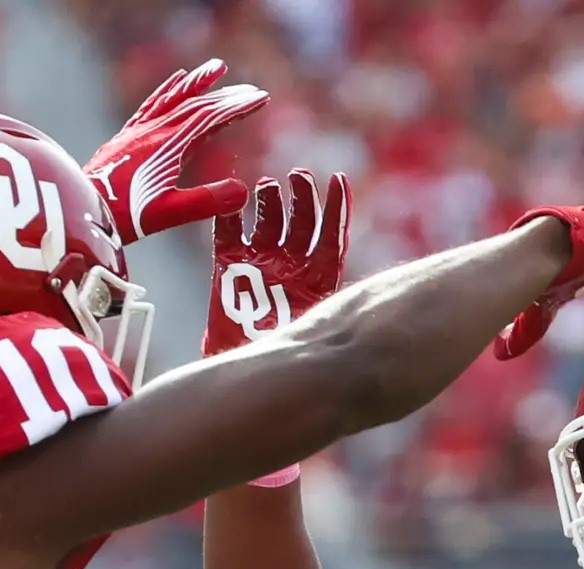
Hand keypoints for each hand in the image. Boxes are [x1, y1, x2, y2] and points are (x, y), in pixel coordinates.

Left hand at [85, 59, 268, 243]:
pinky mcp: (126, 137)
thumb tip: (244, 192)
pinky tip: (176, 81)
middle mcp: (155, 130)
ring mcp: (139, 131)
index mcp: (169, 144)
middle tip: (252, 91)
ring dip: (198, 85)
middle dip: (227, 97)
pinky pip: (152, 105)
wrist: (79, 207)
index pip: (211, 117)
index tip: (262, 98)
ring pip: (174, 100)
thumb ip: (205, 202)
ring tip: (216, 69)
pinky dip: (168, 90)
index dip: (238, 107)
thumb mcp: (167, 214)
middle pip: (196, 105)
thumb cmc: (122, 215)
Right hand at [204, 169, 349, 357]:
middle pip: (299, 223)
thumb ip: (326, 316)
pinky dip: (228, 217)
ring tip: (267, 187)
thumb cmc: (282, 361)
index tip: (338, 180)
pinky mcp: (227, 268)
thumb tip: (356, 315)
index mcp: (315, 279)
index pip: (330, 236)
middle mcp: (290, 267)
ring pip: (268, 223)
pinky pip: (228, 235)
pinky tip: (231, 202)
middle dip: (301, 198)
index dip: (335, 208)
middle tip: (298, 177)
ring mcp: (259, 265)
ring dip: (269, 202)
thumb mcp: (313, 333)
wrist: (243, 376)